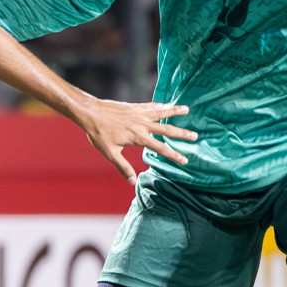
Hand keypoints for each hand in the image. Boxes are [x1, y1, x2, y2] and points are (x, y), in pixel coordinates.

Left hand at [75, 100, 197, 183]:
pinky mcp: (134, 106)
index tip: (185, 160)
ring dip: (175, 111)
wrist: (90, 112)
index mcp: (138, 137)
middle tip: (195, 136)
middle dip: (181, 133)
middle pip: (166, 129)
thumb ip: (123, 167)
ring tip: (187, 109)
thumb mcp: (110, 153)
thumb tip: (132, 182)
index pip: (160, 148)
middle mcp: (142, 124)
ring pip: (161, 112)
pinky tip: (165, 105)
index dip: (173, 155)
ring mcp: (138, 113)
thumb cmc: (98, 134)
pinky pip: (150, 106)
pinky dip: (159, 105)